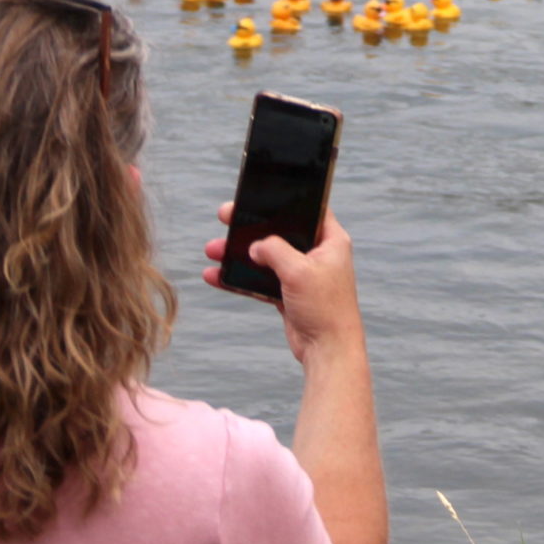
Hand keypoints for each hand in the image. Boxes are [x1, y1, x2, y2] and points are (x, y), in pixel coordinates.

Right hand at [206, 202, 365, 366]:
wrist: (326, 348)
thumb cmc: (324, 307)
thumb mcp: (299, 271)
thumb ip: (275, 251)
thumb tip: (254, 246)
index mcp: (331, 240)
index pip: (308, 209)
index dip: (284, 201)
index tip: (257, 195)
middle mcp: (317, 254)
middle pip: (279, 232)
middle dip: (250, 227)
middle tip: (225, 216)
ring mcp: (301, 274)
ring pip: (265, 256)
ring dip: (238, 253)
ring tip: (212, 249)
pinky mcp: (287, 292)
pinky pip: (259, 279)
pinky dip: (238, 277)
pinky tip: (214, 275)